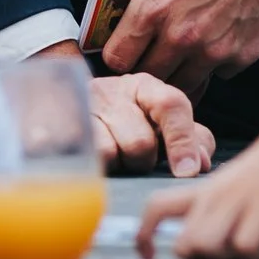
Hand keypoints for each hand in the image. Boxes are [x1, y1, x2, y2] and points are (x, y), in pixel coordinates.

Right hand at [21, 43, 212, 176]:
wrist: (59, 100)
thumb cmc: (122, 118)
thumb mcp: (157, 119)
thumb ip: (188, 137)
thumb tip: (203, 164)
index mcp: (144, 86)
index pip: (172, 105)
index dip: (183, 140)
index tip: (189, 172)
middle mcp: (113, 92)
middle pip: (141, 143)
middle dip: (142, 161)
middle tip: (133, 155)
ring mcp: (80, 110)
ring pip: (110, 155)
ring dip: (115, 166)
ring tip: (110, 155)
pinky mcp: (55, 128)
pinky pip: (78, 160)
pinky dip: (86, 167)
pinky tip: (85, 160)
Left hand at [104, 0, 258, 99]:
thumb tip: (112, 8)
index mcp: (153, 5)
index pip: (116, 59)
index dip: (118, 54)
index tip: (126, 48)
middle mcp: (182, 35)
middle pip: (148, 77)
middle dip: (147, 65)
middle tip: (155, 49)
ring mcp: (215, 49)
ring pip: (183, 84)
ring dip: (180, 69)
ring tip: (188, 42)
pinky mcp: (244, 56)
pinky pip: (218, 73)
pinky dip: (215, 60)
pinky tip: (221, 30)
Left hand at [138, 76, 258, 258]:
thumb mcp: (257, 194)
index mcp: (208, 190)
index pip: (156, 207)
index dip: (144, 237)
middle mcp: (216, 194)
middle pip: (183, 244)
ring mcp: (238, 199)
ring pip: (204, 246)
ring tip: (251, 256)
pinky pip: (243, 246)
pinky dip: (255, 258)